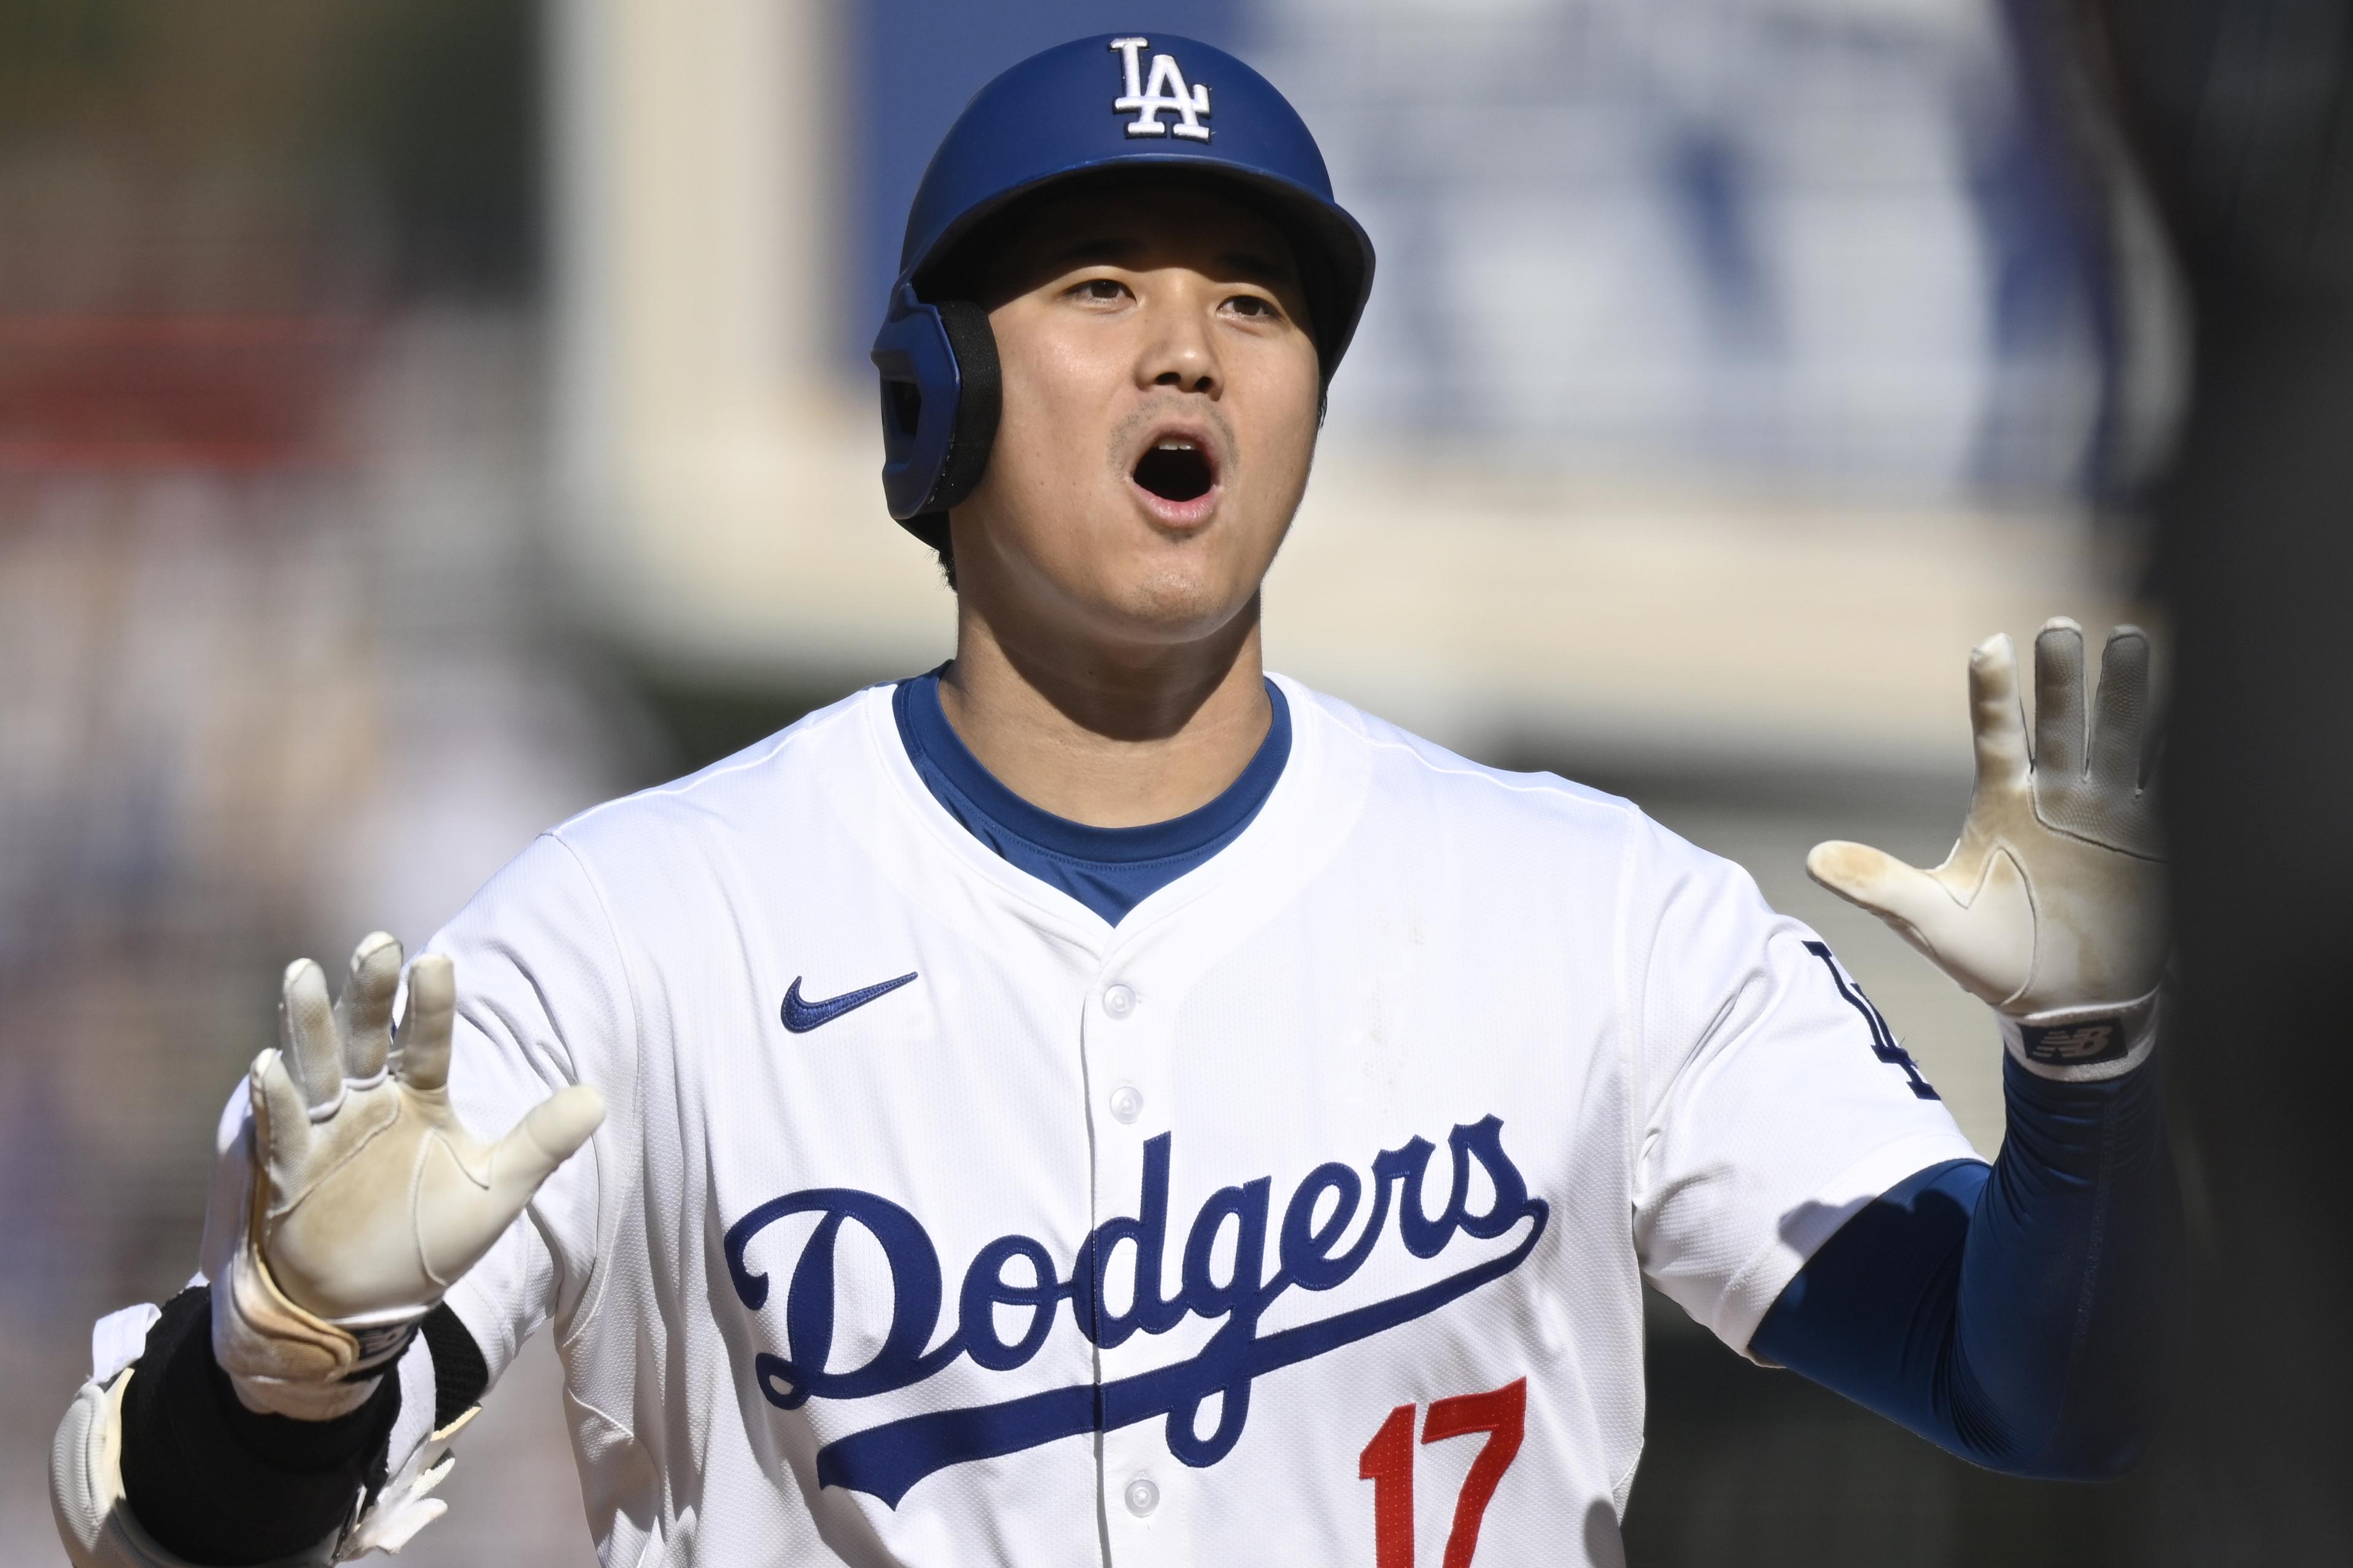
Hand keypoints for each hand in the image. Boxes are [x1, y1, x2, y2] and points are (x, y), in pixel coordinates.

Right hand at [206, 932, 604, 1417]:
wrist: (365, 1307)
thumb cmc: (429, 1241)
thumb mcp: (497, 1192)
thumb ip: (541, 1143)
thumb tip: (599, 1098)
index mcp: (420, 1098)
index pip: (427, 1041)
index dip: (430, 1004)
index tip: (436, 960)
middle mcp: (368, 1103)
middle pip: (367, 1036)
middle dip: (368, 992)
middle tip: (377, 943)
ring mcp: (325, 1133)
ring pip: (317, 1066)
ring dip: (311, 1024)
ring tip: (304, 972)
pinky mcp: (289, 1173)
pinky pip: (281, 1131)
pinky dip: (275, 1100)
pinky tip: (267, 1065)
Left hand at [1807, 621, 2164, 1073]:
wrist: (2062, 1008)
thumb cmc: (1991, 958)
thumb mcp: (1931, 920)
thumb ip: (1879, 884)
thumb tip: (1811, 861)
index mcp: (2004, 802)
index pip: (1996, 732)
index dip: (1993, 691)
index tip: (1989, 645)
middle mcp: (2059, 795)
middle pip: (2061, 723)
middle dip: (2062, 679)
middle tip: (2060, 628)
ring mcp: (2110, 813)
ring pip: (2121, 738)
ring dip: (2126, 695)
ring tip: (2131, 639)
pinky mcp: (2157, 842)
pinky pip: (2172, 785)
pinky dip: (2184, 752)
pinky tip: (2199, 708)